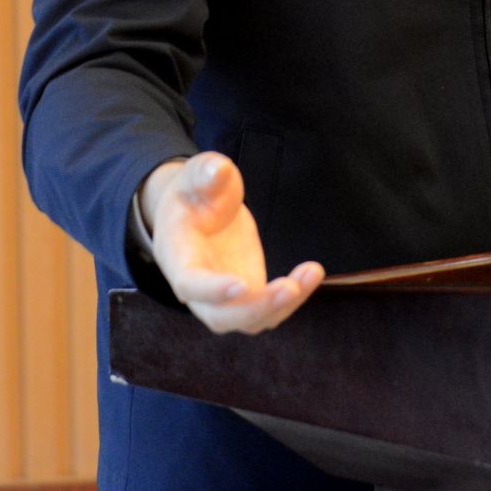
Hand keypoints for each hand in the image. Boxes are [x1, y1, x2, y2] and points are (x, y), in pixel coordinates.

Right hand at [141, 152, 324, 333]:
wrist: (200, 208)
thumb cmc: (196, 190)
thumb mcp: (198, 173)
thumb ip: (207, 172)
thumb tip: (219, 169)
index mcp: (177, 256)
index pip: (189, 284)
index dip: (212, 290)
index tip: (242, 286)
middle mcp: (197, 288)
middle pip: (221, 317)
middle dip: (256, 307)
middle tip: (290, 287)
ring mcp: (224, 296)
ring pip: (249, 320)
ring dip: (282, 305)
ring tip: (312, 273)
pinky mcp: (248, 293)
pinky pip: (269, 308)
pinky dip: (292, 297)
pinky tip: (312, 272)